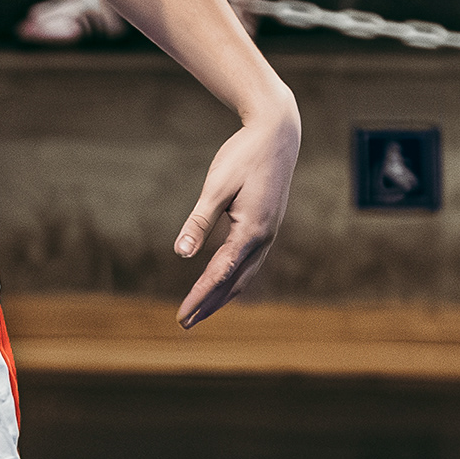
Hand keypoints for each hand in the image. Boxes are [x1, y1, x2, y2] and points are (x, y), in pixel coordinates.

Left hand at [172, 103, 298, 329]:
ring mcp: (268, 234)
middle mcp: (263, 239)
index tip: (182, 316)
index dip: (199, 296)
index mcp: (251, 231)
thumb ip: (199, 220)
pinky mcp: (267, 227)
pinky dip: (233, 279)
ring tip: (200, 311)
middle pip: (234, 282)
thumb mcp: (216, 185)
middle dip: (209, 304)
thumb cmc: (244, 156)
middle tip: (184, 323)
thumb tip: (181, 253)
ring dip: (222, 295)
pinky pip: (249, 263)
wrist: (278, 135)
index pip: (220, 274)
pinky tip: (221, 283)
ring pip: (244, 276)